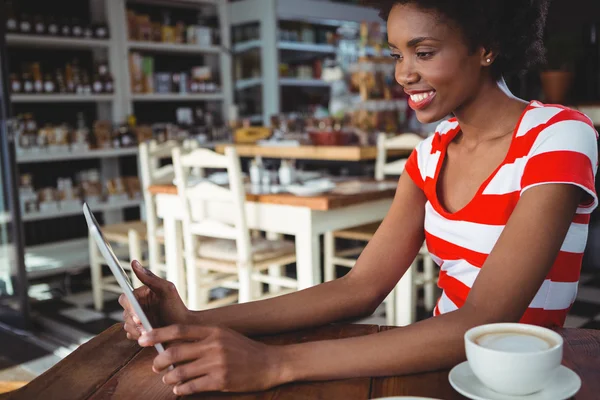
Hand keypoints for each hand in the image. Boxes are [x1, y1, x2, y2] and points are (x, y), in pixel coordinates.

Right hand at [119, 260, 189, 339]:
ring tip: (151, 333)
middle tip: (146, 329)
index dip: (129, 308)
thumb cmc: (177, 307)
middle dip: (135, 323)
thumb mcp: (167, 289)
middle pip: (125, 313)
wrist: (185, 328)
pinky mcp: (138, 332)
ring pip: (127, 325)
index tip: (138, 318)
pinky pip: (131, 335)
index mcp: (140, 294)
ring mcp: (136, 319)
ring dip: (137, 331)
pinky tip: (149, 336)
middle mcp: (136, 306)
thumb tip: (134, 262)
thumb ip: (150, 277)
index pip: (125, 298)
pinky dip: (139, 336)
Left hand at [138, 325, 284, 394]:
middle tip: (156, 366)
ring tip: (169, 380)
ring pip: (180, 372)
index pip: (179, 329)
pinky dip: (181, 390)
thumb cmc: (244, 349)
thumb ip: (202, 337)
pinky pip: (191, 387)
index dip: (157, 334)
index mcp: (213, 330)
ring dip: (169, 378)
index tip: (142, 339)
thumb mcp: (224, 335)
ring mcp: (217, 363)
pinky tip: (180, 390)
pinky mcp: (220, 380)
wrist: (269, 363)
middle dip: (159, 361)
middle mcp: (213, 345)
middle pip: (175, 352)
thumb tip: (174, 343)